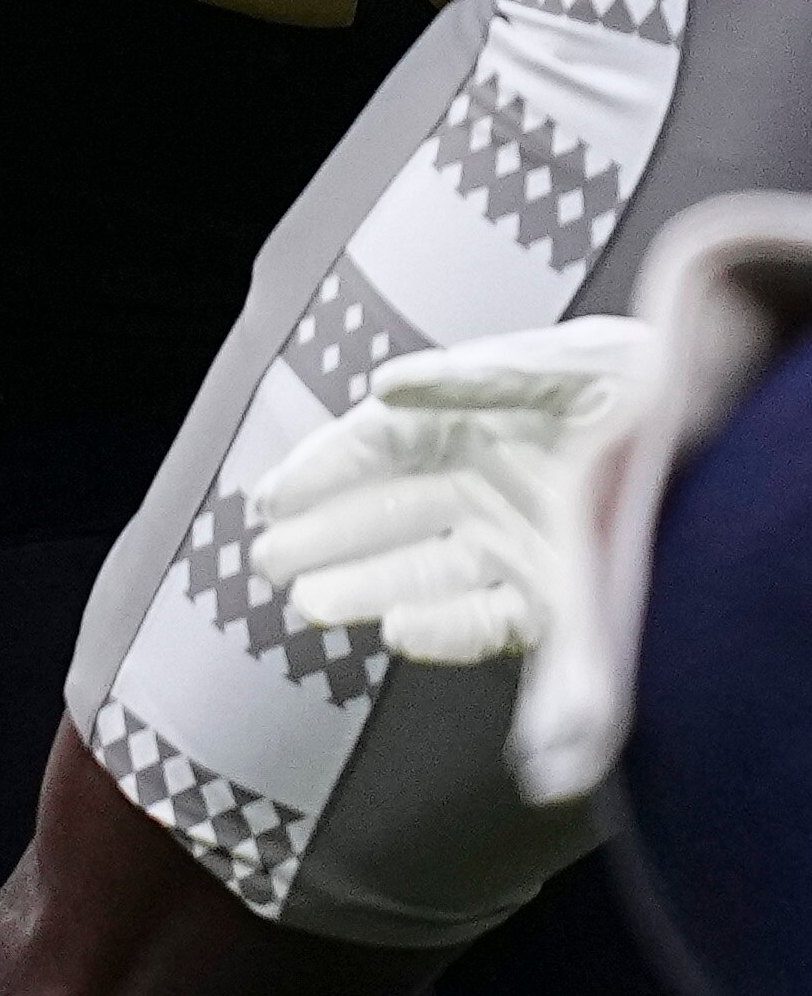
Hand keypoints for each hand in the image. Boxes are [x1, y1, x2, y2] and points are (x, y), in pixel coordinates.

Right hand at [248, 316, 653, 665]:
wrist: (727, 434)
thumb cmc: (644, 384)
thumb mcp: (555, 364)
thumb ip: (468, 376)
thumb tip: (383, 386)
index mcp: (473, 421)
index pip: (377, 448)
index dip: (321, 471)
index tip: (270, 497)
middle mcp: (488, 485)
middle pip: (388, 516)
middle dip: (326, 539)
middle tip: (269, 559)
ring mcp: (520, 542)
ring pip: (422, 571)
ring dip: (365, 587)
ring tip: (308, 603)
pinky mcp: (558, 595)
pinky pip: (486, 620)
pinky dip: (441, 629)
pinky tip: (398, 631)